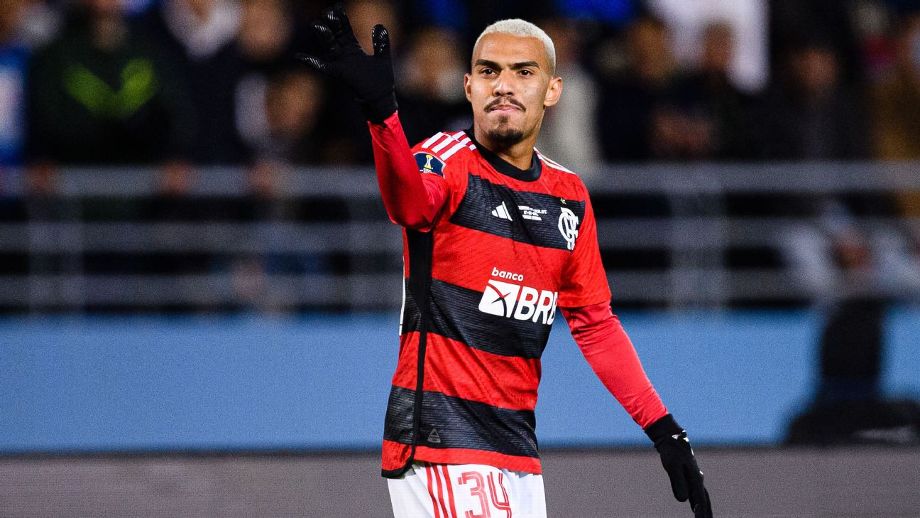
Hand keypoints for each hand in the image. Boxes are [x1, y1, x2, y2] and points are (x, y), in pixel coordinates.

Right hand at [296, 4, 395, 122]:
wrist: (381, 101)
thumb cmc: (381, 83)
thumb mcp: (383, 59)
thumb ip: (380, 43)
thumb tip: (379, 25)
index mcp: (354, 51)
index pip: (345, 31)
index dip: (341, 19)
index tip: (337, 6)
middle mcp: (345, 56)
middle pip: (335, 36)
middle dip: (331, 24)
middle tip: (326, 11)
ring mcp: (341, 65)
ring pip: (330, 48)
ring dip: (323, 37)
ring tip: (316, 25)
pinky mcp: (340, 75)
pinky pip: (323, 67)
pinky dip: (312, 62)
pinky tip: (299, 56)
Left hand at [645, 414, 712, 516]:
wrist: (671, 436)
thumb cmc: (671, 451)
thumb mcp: (672, 466)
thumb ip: (678, 482)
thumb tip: (683, 500)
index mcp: (695, 477)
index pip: (699, 498)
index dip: (700, 510)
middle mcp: (697, 477)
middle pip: (704, 498)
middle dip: (706, 511)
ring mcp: (694, 476)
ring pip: (702, 495)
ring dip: (703, 507)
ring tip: (703, 517)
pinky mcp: (690, 474)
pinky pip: (696, 490)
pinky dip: (698, 499)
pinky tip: (695, 505)